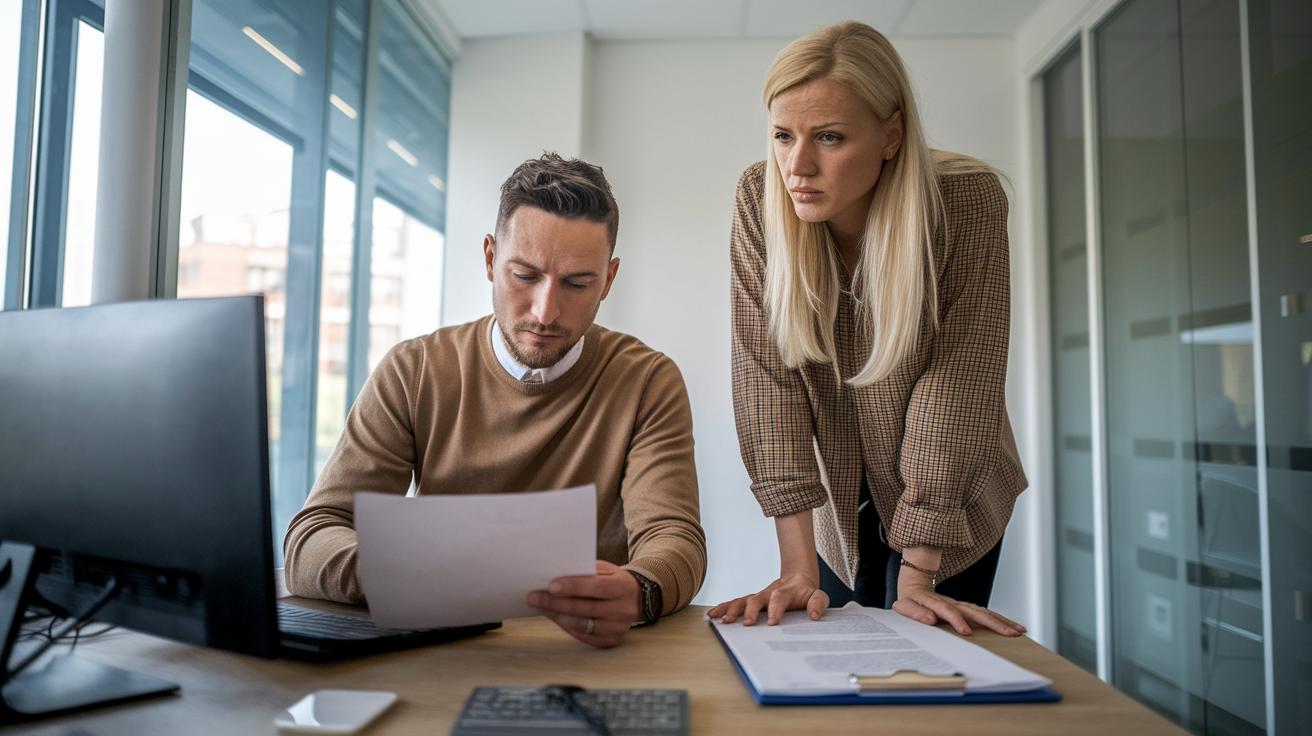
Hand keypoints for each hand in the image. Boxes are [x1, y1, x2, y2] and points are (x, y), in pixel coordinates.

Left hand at [527, 560, 638, 647]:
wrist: (636, 599)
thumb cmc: (613, 580)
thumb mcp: (606, 570)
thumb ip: (587, 571)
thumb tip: (557, 575)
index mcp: (623, 587)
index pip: (596, 587)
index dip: (573, 586)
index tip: (551, 585)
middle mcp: (623, 610)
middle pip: (585, 608)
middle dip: (556, 602)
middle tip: (534, 597)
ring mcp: (618, 628)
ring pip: (582, 624)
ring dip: (558, 616)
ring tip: (541, 607)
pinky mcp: (611, 640)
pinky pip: (584, 636)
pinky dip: (566, 626)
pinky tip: (555, 617)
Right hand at [707, 572, 828, 625]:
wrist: (797, 580)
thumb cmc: (806, 593)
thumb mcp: (818, 596)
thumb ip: (818, 603)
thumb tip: (814, 616)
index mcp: (786, 592)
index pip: (780, 598)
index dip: (776, 609)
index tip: (772, 622)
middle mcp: (769, 593)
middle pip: (756, 598)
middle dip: (751, 611)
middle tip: (748, 624)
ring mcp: (758, 596)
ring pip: (742, 600)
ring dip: (732, 610)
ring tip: (724, 621)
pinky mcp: (750, 601)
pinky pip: (735, 603)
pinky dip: (723, 608)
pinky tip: (713, 615)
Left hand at [893, 568, 1026, 636]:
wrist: (915, 585)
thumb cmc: (909, 600)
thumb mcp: (903, 606)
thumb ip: (915, 612)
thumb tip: (930, 619)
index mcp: (935, 602)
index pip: (947, 611)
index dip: (956, 620)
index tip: (966, 632)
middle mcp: (952, 602)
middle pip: (974, 611)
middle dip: (993, 623)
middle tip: (1010, 634)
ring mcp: (961, 605)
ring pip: (983, 612)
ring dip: (1002, 621)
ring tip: (1019, 631)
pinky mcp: (966, 609)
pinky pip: (984, 614)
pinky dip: (1000, 620)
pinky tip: (1013, 627)